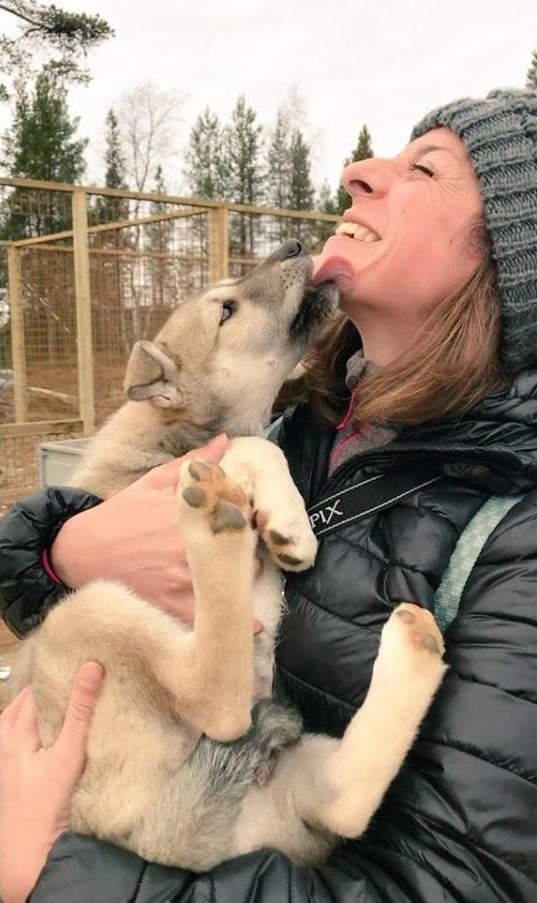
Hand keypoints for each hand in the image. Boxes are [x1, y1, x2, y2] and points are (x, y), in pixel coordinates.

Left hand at [0, 662, 104, 902]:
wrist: (28, 854)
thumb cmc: (45, 808)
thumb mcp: (68, 755)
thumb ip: (80, 711)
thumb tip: (91, 669)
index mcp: (14, 730)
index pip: (33, 688)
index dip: (54, 674)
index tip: (76, 663)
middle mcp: (4, 742)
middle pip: (25, 704)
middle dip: (49, 691)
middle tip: (76, 680)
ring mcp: (5, 760)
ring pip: (20, 722)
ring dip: (42, 711)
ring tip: (67, 704)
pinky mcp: (12, 776)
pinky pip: (20, 742)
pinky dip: (36, 732)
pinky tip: (55, 737)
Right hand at [51, 435, 262, 630]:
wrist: (81, 553)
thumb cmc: (119, 516)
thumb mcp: (154, 482)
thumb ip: (193, 463)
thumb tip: (224, 440)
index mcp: (190, 513)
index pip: (240, 512)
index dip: (251, 517)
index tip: (251, 519)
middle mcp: (189, 545)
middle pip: (242, 548)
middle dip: (248, 547)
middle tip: (246, 547)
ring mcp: (182, 576)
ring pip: (231, 579)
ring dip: (240, 576)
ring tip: (238, 572)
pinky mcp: (172, 603)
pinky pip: (209, 613)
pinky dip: (230, 616)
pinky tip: (246, 617)